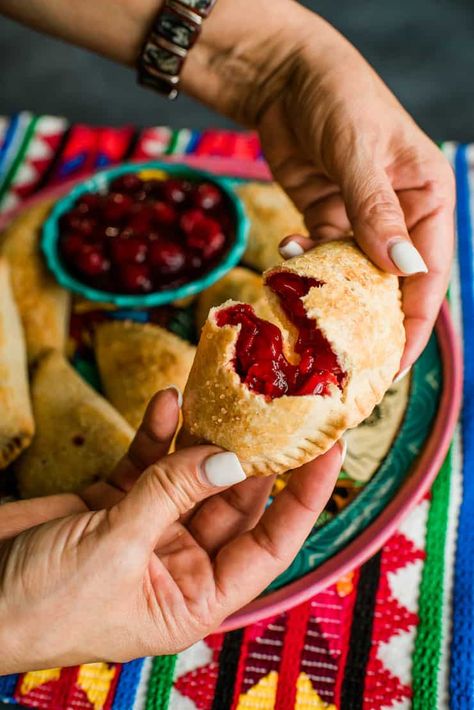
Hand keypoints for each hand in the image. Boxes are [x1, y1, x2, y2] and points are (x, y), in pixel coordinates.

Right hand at [0, 389, 342, 672]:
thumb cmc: (42, 605)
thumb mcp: (114, 549)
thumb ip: (171, 495)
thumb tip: (228, 457)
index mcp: (195, 596)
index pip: (271, 543)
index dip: (305, 495)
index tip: (329, 447)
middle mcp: (180, 561)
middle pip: (235, 498)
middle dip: (255, 450)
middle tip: (281, 401)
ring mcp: (149, 527)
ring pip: (193, 472)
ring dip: (206, 433)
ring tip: (229, 390)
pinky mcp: (115, 501)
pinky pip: (149, 462)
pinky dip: (158, 433)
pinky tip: (167, 402)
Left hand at [182, 0, 454, 371]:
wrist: (286, 75)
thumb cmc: (338, 97)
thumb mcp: (360, 152)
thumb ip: (376, 212)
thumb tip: (401, 270)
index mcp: (428, 197)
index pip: (428, 273)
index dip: (413, 322)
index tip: (392, 364)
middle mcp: (400, 214)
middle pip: (392, 283)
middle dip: (371, 320)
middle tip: (346, 362)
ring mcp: (361, 218)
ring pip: (353, 275)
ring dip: (331, 295)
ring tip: (309, 316)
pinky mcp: (327, 217)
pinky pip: (320, 256)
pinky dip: (305, 265)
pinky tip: (288, 257)